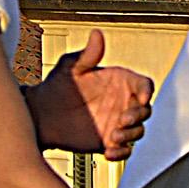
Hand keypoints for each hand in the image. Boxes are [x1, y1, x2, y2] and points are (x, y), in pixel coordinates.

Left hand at [43, 26, 153, 160]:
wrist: (41, 115)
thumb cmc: (56, 87)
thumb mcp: (71, 67)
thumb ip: (87, 54)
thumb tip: (97, 34)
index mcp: (118, 82)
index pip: (144, 85)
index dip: (147, 90)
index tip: (143, 97)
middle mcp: (121, 103)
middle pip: (145, 110)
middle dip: (139, 116)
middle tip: (123, 119)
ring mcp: (117, 123)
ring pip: (137, 131)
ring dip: (130, 135)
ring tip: (113, 136)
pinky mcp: (109, 141)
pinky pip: (124, 150)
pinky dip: (121, 153)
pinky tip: (109, 152)